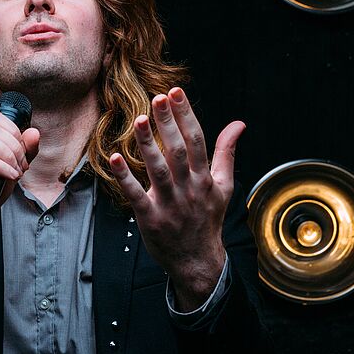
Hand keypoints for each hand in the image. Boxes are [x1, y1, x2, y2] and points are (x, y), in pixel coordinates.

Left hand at [108, 86, 244, 309]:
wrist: (197, 261)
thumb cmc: (207, 219)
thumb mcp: (223, 186)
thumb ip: (226, 153)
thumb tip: (239, 124)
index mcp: (205, 179)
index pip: (197, 141)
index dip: (186, 115)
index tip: (176, 92)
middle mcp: (189, 189)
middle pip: (178, 151)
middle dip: (168, 123)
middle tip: (157, 97)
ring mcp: (169, 205)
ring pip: (158, 170)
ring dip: (147, 145)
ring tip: (138, 119)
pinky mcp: (150, 219)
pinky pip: (136, 195)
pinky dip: (125, 178)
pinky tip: (114, 158)